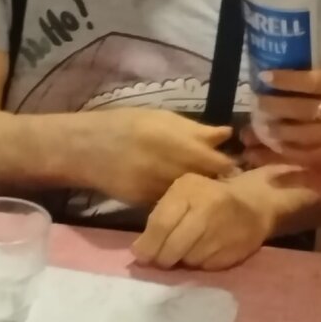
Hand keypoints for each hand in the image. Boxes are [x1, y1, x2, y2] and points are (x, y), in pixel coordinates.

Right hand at [72, 110, 232, 204]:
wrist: (87, 149)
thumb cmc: (127, 125)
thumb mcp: (162, 118)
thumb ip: (196, 129)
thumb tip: (227, 134)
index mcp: (178, 141)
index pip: (218, 162)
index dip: (228, 165)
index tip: (232, 164)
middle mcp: (171, 167)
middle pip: (208, 181)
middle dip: (217, 180)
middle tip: (221, 178)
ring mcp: (158, 188)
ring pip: (192, 196)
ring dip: (200, 192)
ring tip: (202, 186)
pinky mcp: (146, 203)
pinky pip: (172, 203)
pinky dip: (180, 200)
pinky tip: (180, 195)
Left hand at [133, 172, 274, 269]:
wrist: (254, 204)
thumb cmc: (207, 198)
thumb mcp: (181, 195)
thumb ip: (159, 218)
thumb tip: (138, 253)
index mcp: (190, 190)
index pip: (161, 224)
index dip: (148, 245)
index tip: (141, 258)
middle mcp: (208, 209)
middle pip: (173, 248)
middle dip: (162, 259)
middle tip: (161, 260)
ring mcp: (223, 231)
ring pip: (188, 260)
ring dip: (183, 260)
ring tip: (188, 249)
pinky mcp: (235, 250)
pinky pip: (206, 266)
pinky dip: (201, 264)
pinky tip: (206, 251)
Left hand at [255, 48, 320, 164]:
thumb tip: (312, 43)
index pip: (306, 78)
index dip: (282, 78)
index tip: (264, 76)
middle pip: (297, 107)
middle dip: (272, 106)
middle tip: (256, 103)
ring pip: (300, 133)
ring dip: (278, 130)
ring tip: (262, 126)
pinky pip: (312, 153)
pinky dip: (293, 151)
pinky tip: (280, 148)